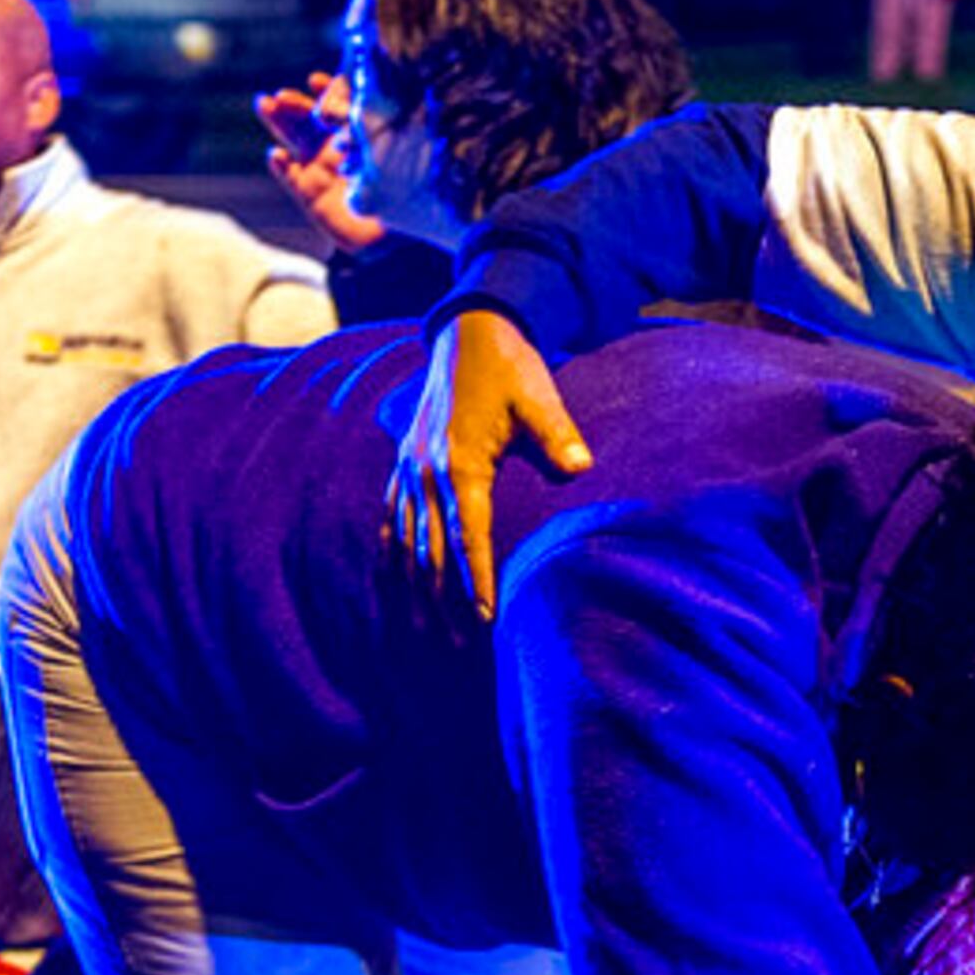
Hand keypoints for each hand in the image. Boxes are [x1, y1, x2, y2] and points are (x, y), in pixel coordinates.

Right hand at [256, 75, 385, 253]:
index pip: (336, 104)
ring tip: (265, 105)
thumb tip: (361, 93)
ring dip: (278, 122)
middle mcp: (335, 146)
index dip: (325, 91)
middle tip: (280, 95)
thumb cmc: (406, 186)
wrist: (400, 231)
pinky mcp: (310, 195)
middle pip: (307, 118)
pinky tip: (277, 156)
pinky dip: (282, 167)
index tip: (316, 81)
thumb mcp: (392, 144)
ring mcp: (320, 169)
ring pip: (293, 139)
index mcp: (357, 132)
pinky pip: (290, 177)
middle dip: (293, 104)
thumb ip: (375, 120)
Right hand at [390, 308, 588, 618]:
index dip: (475, 579)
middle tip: (457, 642)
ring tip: (421, 626)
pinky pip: (393, 516)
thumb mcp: (538, 397)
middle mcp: (426, 473)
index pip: (468, 536)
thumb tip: (581, 465)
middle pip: (433, 550)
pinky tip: (395, 577)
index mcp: (459, 464)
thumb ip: (557, 434)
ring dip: (416, 585)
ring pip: (409, 540)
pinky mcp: (404, 462)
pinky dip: (393, 549)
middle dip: (443, 598)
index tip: (485, 617)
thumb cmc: (510, 368)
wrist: (469, 333)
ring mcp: (410, 469)